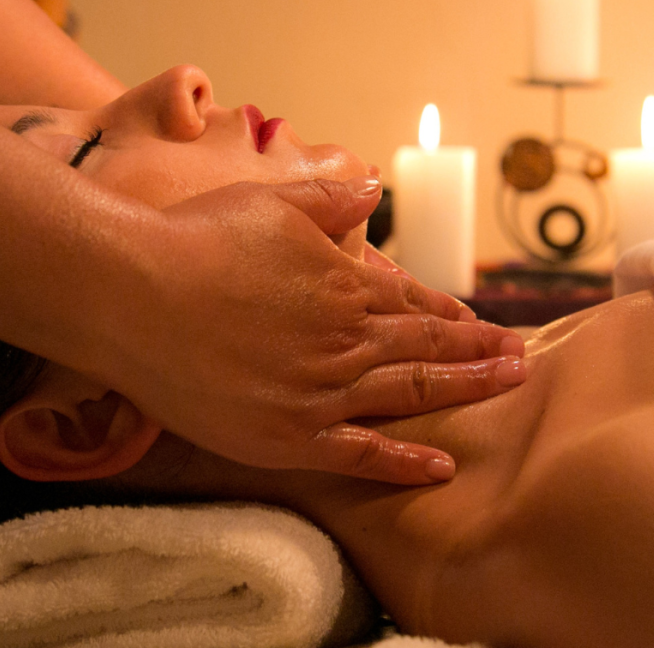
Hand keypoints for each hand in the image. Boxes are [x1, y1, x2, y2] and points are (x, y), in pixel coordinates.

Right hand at [96, 176, 525, 485]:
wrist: (131, 293)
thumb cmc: (200, 240)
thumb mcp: (276, 201)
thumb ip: (334, 199)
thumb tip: (375, 185)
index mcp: (346, 287)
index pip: (415, 306)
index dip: (452, 316)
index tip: (484, 324)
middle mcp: (346, 342)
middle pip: (427, 350)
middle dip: (480, 354)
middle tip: (522, 361)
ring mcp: (320, 393)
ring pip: (409, 396)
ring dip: (464, 391)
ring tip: (507, 390)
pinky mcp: (287, 437)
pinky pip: (359, 456)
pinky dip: (402, 463)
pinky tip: (440, 467)